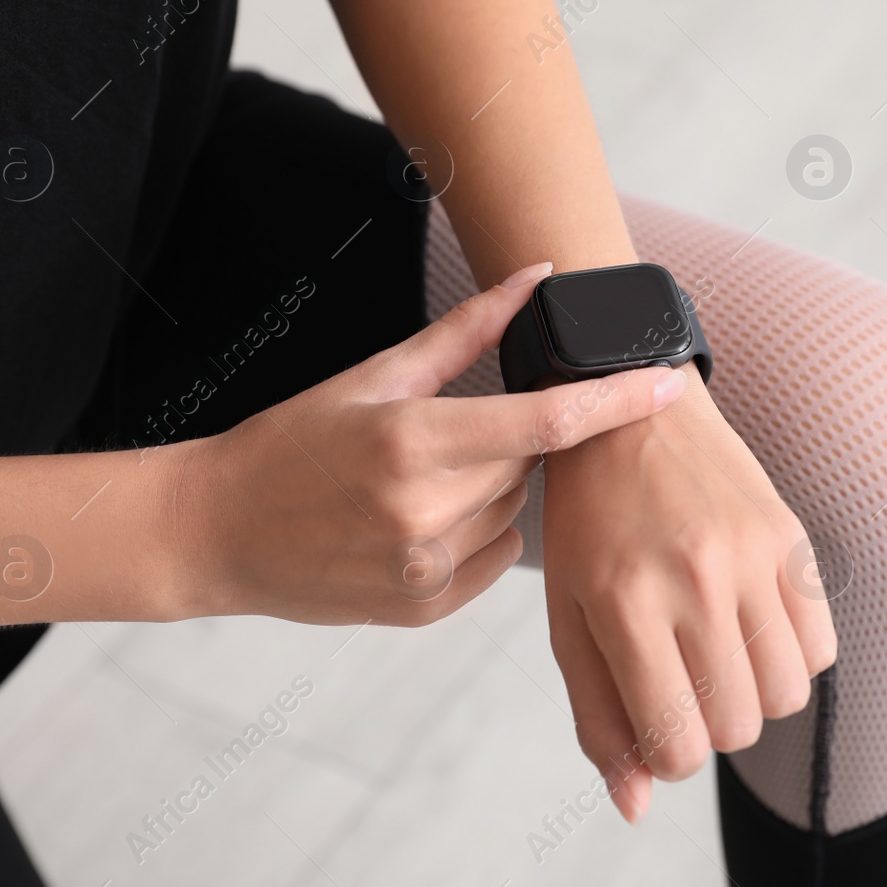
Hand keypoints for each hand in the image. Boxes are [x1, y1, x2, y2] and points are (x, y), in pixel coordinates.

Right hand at [168, 262, 688, 626]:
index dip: (618, 398)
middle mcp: (426, 511)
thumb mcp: (373, 376)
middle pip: (531, 463)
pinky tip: (418, 521)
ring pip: (516, 513)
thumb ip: (466, 331)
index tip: (668, 379)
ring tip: (420, 481)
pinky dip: (478, 533)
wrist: (217, 532)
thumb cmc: (291, 444)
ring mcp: (427, 569)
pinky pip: (496, 557)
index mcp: (413, 441)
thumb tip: (536, 278)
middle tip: (453, 432)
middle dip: (513, 440)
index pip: (547, 420)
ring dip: (493, 489)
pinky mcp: (426, 608)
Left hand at [542, 371, 837, 821]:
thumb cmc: (587, 522)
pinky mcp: (789, 537)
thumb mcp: (568, 617)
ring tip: (718, 654)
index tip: (656, 721)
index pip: (677, 743)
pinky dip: (792, 658)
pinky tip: (752, 625)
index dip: (667, 756)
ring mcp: (750, 554)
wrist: (628, 409)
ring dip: (753, 697)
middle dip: (708, 725)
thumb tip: (635, 806)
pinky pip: (821, 647)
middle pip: (737, 728)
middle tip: (682, 678)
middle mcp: (693, 578)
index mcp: (623, 601)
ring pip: (787, 696)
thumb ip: (598, 717)